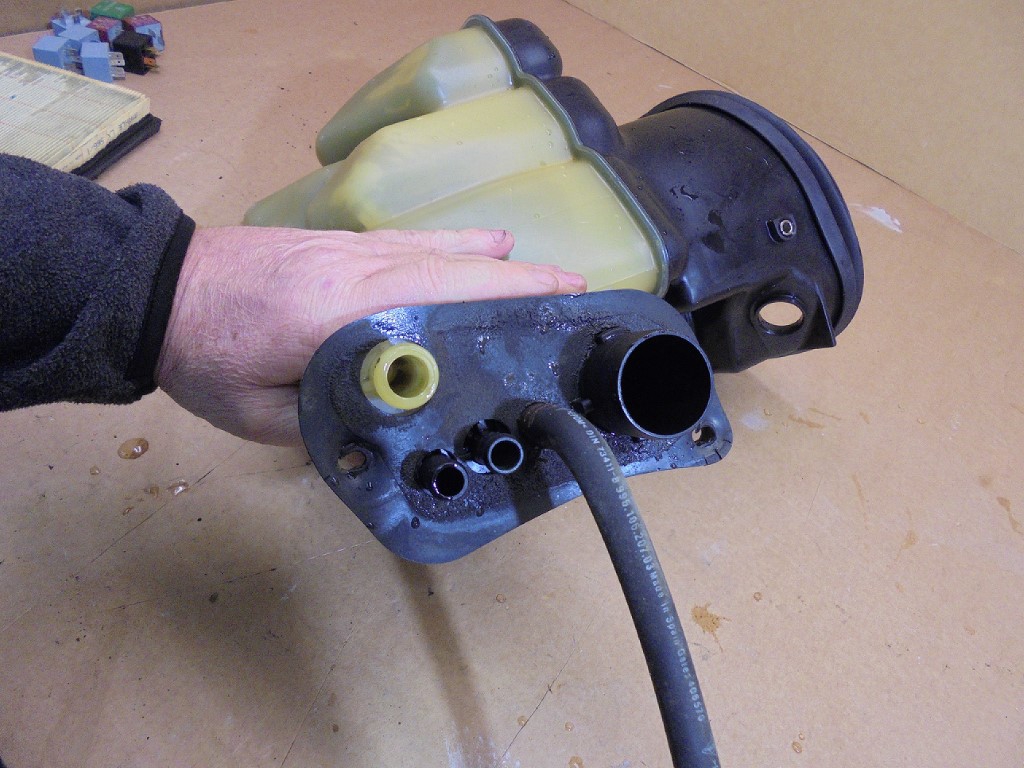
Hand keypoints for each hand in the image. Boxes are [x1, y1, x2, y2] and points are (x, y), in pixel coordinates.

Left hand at [155, 226, 585, 445]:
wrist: (154, 291)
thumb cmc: (206, 358)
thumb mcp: (267, 417)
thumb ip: (331, 425)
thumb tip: (387, 438)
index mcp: (344, 315)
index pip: (440, 304)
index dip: (502, 306)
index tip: (555, 312)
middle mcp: (360, 270)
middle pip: (456, 271)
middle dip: (521, 282)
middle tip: (578, 292)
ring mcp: (351, 249)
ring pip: (440, 249)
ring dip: (497, 260)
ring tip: (547, 270)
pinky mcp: (340, 242)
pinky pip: (412, 239)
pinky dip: (455, 242)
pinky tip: (483, 242)